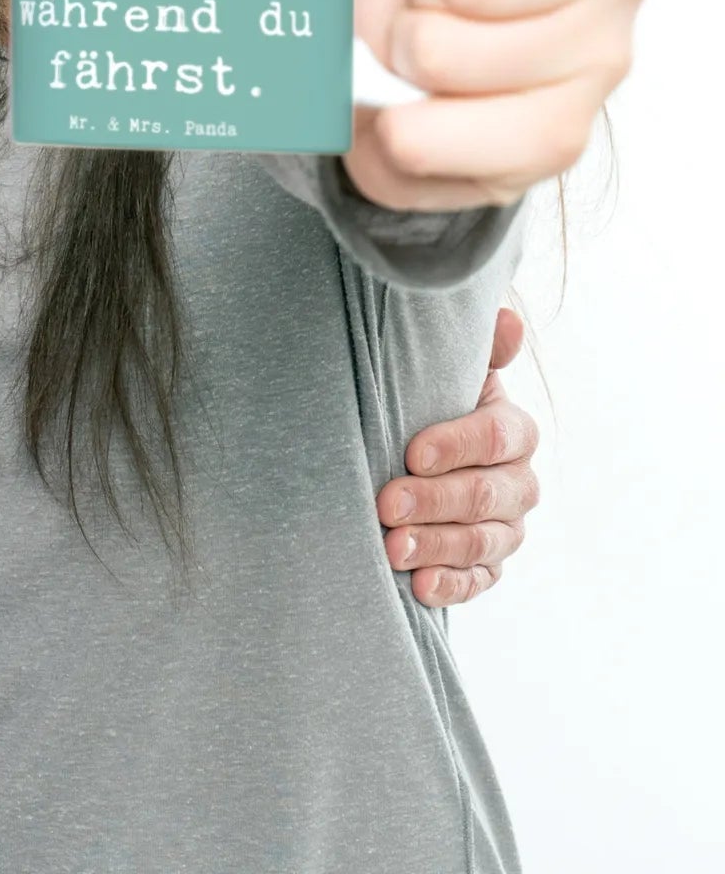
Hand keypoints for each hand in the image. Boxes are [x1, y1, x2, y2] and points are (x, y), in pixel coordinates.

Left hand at [377, 307, 540, 604]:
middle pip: (487, 495)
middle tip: (386, 505)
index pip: (496, 437)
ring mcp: (507, 528)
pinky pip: (479, 581)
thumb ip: (478, 349)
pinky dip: (450, 586)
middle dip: (435, 501)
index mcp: (513, 430)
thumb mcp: (446, 372)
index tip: (411, 452)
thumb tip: (507, 319)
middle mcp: (520, 482)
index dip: (456, 445)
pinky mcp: (490, 565)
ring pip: (482, 542)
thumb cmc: (427, 402)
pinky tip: (419, 586)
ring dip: (436, 546)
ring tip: (391, 548)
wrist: (415, 450)